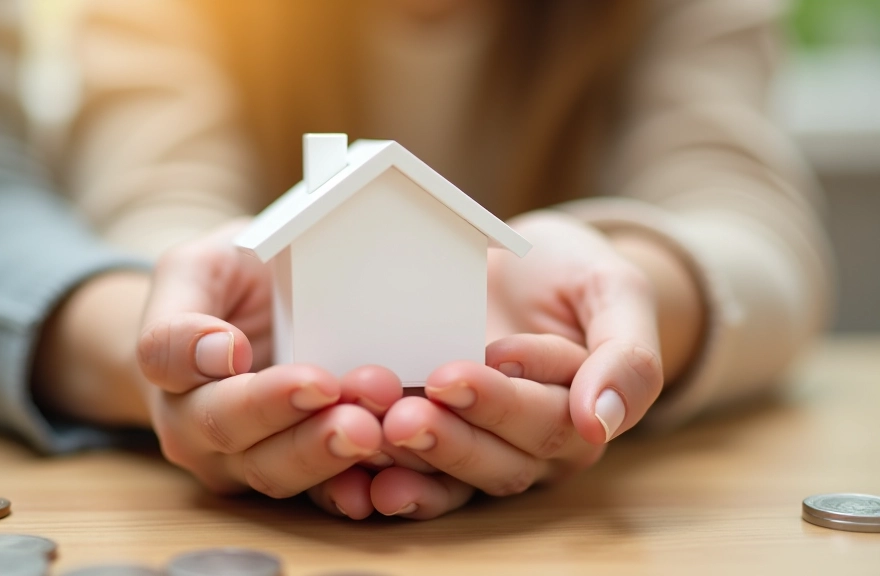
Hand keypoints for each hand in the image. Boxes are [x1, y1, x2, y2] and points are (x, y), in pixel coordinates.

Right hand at [135, 221, 390, 506]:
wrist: (251, 321)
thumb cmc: (228, 286)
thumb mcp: (199, 269)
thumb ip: (186, 311)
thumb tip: (219, 352)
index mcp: (167, 368)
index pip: (173, 366)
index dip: (209, 360)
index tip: (253, 355)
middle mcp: (193, 426)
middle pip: (231, 433)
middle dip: (290, 421)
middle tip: (339, 399)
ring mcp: (239, 460)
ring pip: (275, 471)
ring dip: (324, 453)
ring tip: (368, 429)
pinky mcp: (293, 476)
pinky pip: (319, 493)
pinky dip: (351, 488)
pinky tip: (381, 478)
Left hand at [363, 212, 702, 518]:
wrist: (524, 265)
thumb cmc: (575, 275)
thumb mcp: (616, 293)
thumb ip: (627, 355)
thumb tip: (601, 423)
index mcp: (581, 414)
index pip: (549, 419)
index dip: (502, 401)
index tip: (457, 373)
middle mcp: (532, 445)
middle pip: (499, 460)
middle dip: (450, 439)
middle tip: (404, 415)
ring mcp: (480, 446)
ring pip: (453, 476)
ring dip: (410, 460)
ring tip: (371, 433)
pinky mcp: (434, 441)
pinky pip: (415, 472)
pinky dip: (383, 477)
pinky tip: (354, 474)